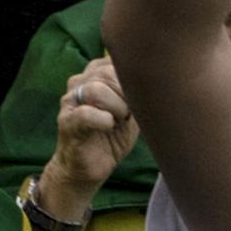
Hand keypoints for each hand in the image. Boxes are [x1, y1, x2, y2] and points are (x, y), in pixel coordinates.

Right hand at [44, 57, 140, 207]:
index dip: (131, 80)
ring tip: (118, 122)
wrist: (88, 168)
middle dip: (126, 95)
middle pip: (106, 73)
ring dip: (117, 108)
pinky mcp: (67, 123)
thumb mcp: (130, 112)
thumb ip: (138, 93)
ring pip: (97, 90)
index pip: (114, 61)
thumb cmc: (111, 138)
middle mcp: (78, 83)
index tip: (136, 100)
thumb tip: (164, 79)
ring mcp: (70, 102)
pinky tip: (108, 128)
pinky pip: (86, 114)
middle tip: (128, 114)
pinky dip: (104, 121)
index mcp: (92, 76)